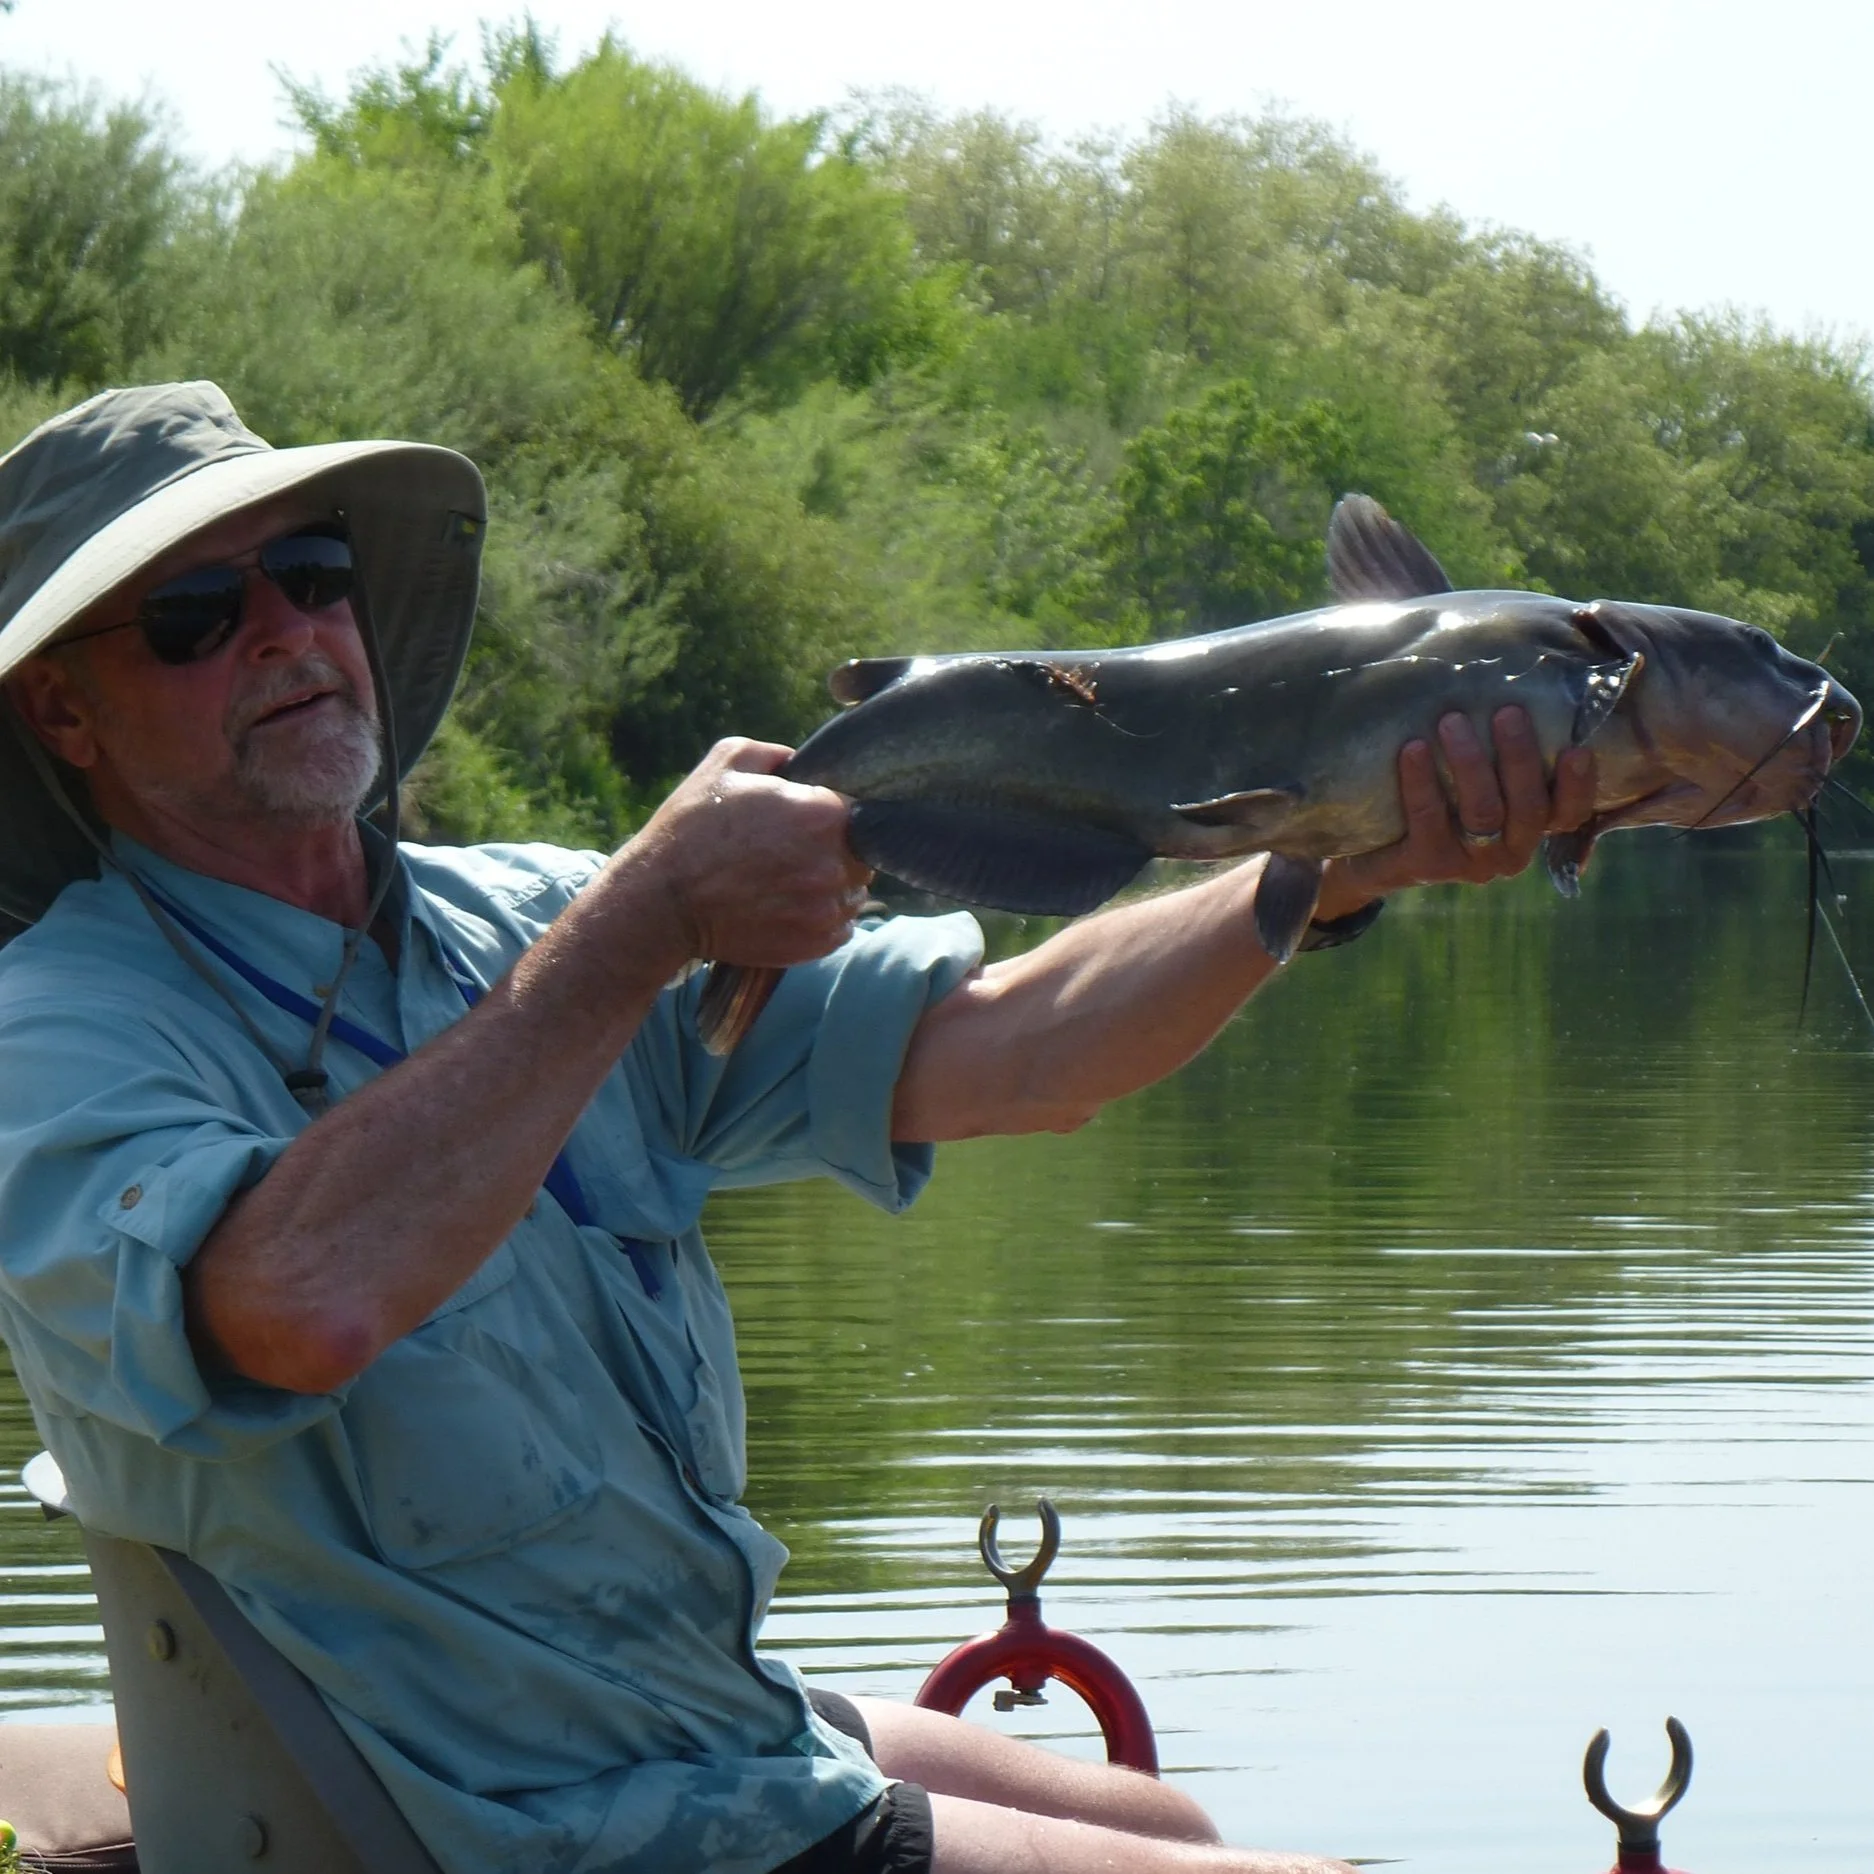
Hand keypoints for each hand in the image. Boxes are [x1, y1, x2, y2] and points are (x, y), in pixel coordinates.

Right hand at [608, 738, 872, 970]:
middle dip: (836, 847)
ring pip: (854, 890)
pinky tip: (787, 906)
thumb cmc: (691, 827)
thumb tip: (806, 763)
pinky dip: (822, 917)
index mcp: (824, 813)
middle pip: (862, 850)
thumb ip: (779, 754)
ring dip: (831, 885)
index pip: (858, 806)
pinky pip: (842, 926)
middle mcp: (836, 862)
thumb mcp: (728, 761)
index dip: (830, 811)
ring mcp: (829, 907)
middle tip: (792, 851)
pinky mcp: (818, 942)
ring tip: (786, 881)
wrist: (662, 902)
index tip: (802, 818)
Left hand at [1315, 707, 1595, 920]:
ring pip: (1483, 812)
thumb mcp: (1478, 775)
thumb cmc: (1440, 796)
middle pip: (1529, 808)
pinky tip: (1412, 748)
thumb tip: (1520, 672)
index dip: (1578, 786)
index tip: (1577, 749)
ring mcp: (1469, 864)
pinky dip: (1421, 781)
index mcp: (1530, 828)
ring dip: (1470, 763)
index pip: (1569, 813)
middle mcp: (1509, 851)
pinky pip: (1428, 818)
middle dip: (1521, 758)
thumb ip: (1502, 746)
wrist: (1375, 853)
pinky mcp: (1426, 865)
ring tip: (1451, 720)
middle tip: (1507, 712)